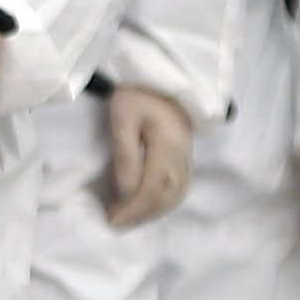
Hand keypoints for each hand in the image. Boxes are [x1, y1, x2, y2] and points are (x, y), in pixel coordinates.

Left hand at [98, 84, 193, 228]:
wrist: (162, 78)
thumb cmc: (137, 95)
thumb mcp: (123, 117)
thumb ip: (124, 153)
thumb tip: (125, 191)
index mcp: (168, 144)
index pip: (153, 186)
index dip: (134, 207)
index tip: (112, 219)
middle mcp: (182, 155)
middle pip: (166, 195)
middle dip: (140, 213)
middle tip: (114, 221)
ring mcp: (187, 157)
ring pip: (176, 195)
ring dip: (152, 211)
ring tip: (127, 217)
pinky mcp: (185, 157)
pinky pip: (179, 188)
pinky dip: (163, 203)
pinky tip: (146, 206)